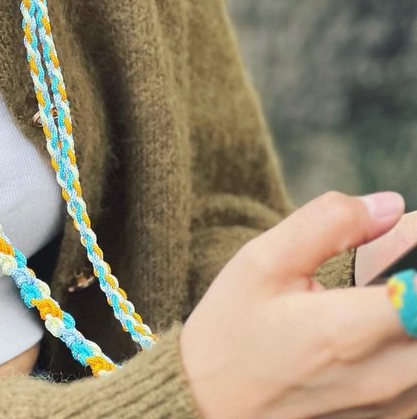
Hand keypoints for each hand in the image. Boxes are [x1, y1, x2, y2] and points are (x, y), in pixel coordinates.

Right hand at [180, 190, 416, 418]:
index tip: (401, 239)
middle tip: (389, 264)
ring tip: (372, 297)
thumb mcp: (261, 262)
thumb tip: (390, 205)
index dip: (416, 254)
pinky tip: (372, 330)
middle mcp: (385, 376)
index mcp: (349, 329)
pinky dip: (407, 343)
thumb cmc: (231, 331)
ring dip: (410, 313)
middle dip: (413, 282)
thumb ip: (327, 224)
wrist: (208, 408)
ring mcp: (393, 408)